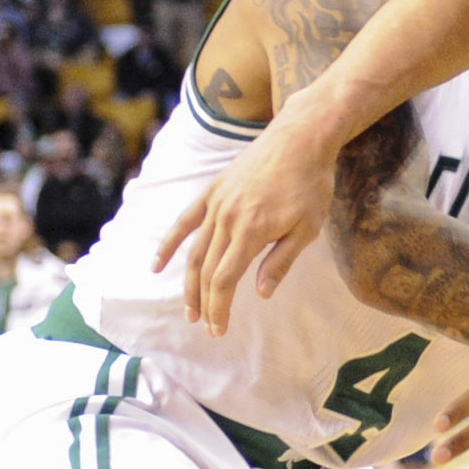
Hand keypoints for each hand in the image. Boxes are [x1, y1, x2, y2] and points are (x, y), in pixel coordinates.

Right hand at [156, 104, 339, 335]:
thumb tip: (260, 294)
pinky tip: (157, 264)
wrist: (299, 139)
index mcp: (252, 231)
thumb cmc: (311, 185)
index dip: (219, 308)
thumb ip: (281, 262)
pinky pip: (185, 221)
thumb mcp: (307, 228)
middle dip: (204, 302)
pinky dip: (169, 244)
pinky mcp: (212, 191)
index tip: (218, 330)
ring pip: (194, 250)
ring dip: (188, 283)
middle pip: (206, 270)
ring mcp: (216, 203)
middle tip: (205, 326)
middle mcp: (227, 218)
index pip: (225, 280)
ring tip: (188, 309)